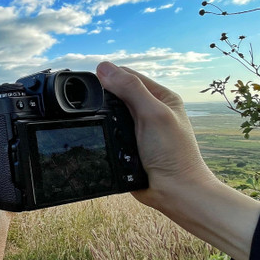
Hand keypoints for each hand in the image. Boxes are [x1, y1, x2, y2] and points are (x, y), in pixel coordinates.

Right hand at [96, 61, 259, 259]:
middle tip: (85, 101)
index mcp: (161, 97)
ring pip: (111, 114)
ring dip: (101, 116)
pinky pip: (109, 132)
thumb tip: (104, 68)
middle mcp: (150, 110)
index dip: (108, 76)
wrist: (175, 192)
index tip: (88, 80)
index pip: (129, 76)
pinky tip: (95, 133)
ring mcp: (138, 129)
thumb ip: (130, 89)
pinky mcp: (128, 145)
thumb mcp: (153, 114)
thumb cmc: (173, 153)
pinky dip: (102, 132)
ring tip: (89, 117)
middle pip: (117, 94)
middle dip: (102, 96)